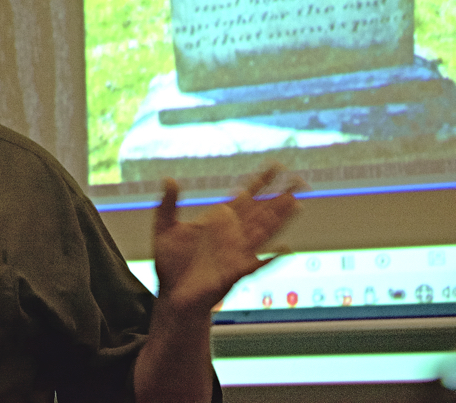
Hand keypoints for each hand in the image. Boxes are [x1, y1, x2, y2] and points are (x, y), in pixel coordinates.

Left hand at [152, 165, 301, 316]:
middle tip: (299, 180)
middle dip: (279, 196)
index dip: (260, 182)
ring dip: (280, 218)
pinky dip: (272, 257)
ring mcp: (236, 252)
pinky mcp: (235, 272)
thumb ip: (167, 204)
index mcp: (218, 221)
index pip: (244, 197)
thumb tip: (169, 179)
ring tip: (296, 203)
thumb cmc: (170, 263)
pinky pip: (258, 263)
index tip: (276, 166)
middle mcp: (232, 234)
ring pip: (264, 231)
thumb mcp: (164, 228)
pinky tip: (286, 249)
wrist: (172, 295)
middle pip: (261, 211)